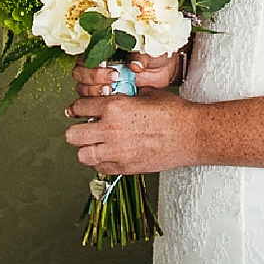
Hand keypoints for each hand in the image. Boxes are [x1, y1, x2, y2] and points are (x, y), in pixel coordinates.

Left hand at [64, 87, 201, 176]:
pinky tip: (110, 155)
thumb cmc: (174, 112)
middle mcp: (111, 129)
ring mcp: (117, 152)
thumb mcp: (147, 94)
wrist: (192, 135)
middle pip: (72, 135)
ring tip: (96, 144)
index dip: (77, 108)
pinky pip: (100, 169)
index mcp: (115, 107)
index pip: (80, 107)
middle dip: (77, 130)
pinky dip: (101, 163)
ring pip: (82, 156)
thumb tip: (117, 95)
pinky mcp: (125, 168)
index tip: (78, 111)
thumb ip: (126, 96)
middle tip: (85, 128)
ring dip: (87, 149)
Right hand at [70, 51, 181, 99]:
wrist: (165, 70)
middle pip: (79, 73)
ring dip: (93, 91)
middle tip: (113, 79)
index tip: (106, 64)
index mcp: (103, 49)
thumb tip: (134, 65)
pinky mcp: (108, 96)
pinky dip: (98, 104)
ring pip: (83, 88)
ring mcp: (101, 82)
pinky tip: (110, 102)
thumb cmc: (154, 54)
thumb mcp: (149, 51)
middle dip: (93, 77)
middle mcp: (98, 65)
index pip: (85, 55)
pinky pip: (94, 102)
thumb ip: (140, 57)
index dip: (92, 61)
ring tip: (111, 91)